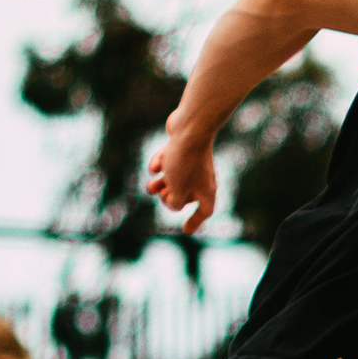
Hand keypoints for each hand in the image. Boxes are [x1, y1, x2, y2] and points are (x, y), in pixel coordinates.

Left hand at [145, 111, 217, 233]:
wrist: (191, 128)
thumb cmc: (185, 163)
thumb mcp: (176, 190)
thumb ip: (173, 203)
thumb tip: (171, 202)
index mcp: (206, 191)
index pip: (204, 211)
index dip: (194, 221)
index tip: (186, 230)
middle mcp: (202, 178)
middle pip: (186, 195)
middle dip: (170, 197)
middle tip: (160, 195)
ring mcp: (194, 162)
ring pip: (177, 178)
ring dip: (162, 183)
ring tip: (151, 185)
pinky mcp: (184, 148)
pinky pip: (172, 161)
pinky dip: (162, 164)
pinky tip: (156, 166)